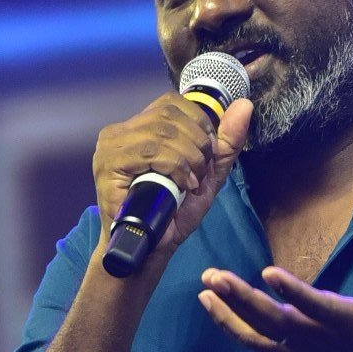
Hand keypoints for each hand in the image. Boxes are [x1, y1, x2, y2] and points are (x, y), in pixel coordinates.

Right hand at [91, 94, 252, 268]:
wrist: (151, 248)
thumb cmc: (173, 213)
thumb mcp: (208, 174)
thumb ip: (226, 142)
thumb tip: (244, 105)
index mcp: (139, 127)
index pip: (173, 103)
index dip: (199, 124)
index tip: (206, 155)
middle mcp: (120, 131)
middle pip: (170, 115)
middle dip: (198, 144)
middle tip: (200, 174)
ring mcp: (110, 146)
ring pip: (162, 132)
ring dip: (189, 159)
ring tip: (191, 183)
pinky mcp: (108, 164)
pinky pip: (150, 152)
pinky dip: (174, 167)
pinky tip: (180, 186)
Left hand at [197, 197, 352, 351]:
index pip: (321, 307)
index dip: (295, 293)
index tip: (269, 273)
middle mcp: (323, 340)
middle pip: (277, 321)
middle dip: (243, 298)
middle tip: (215, 276)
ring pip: (260, 333)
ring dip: (230, 310)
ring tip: (205, 285)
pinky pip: (256, 343)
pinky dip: (230, 326)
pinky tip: (210, 304)